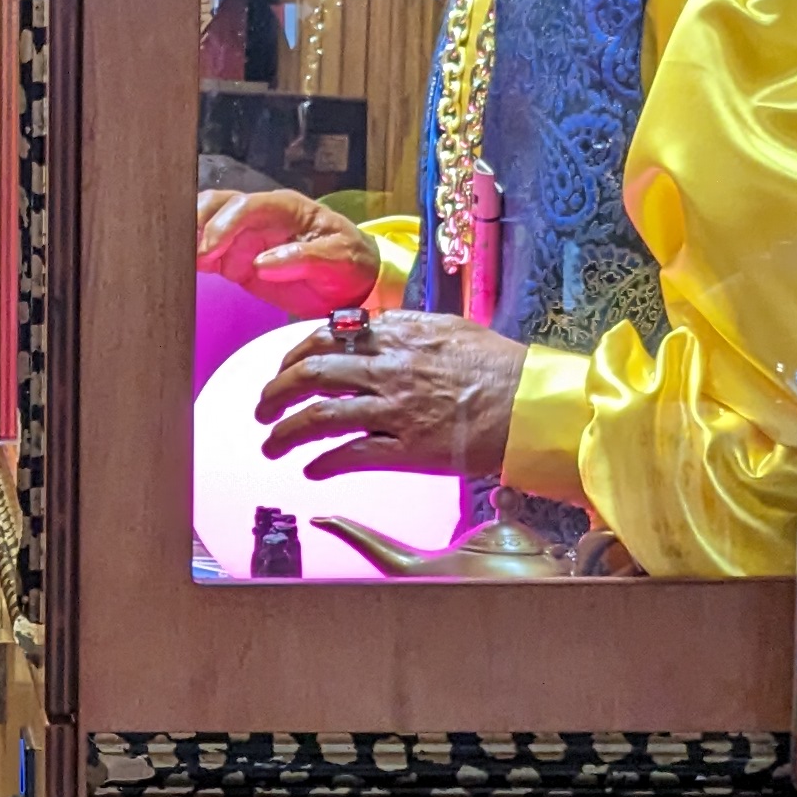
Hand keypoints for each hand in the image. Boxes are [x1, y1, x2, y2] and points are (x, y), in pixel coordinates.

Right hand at [197, 186, 380, 318]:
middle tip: (185, 254)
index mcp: (286, 208)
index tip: (208, 250)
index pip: (245, 205)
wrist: (353, 284)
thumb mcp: (339, 259)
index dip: (223, 224)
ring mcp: (245, 237)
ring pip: (204, 224)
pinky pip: (206, 254)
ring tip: (177, 262)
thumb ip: (305, 257)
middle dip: (195, 224)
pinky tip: (180, 270)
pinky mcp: (236, 259)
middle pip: (216, 205)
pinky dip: (190, 259)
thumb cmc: (350, 263)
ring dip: (188, 239)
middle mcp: (260, 216)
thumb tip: (263, 263)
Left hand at [255, 313, 523, 480]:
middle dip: (276, 392)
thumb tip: (372, 326)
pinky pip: (351, 455)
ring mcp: (398, 410)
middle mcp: (391, 369)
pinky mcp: (410, 449)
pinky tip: (311, 469)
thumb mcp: (451, 329)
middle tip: (262, 407)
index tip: (284, 367)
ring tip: (271, 444)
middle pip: (312, 374)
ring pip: (321, 418)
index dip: (294, 354)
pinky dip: (322, 463)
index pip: (326, 337)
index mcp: (400, 336)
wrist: (534, 403)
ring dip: (286, 433)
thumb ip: (407, 329)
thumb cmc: (501, 366)